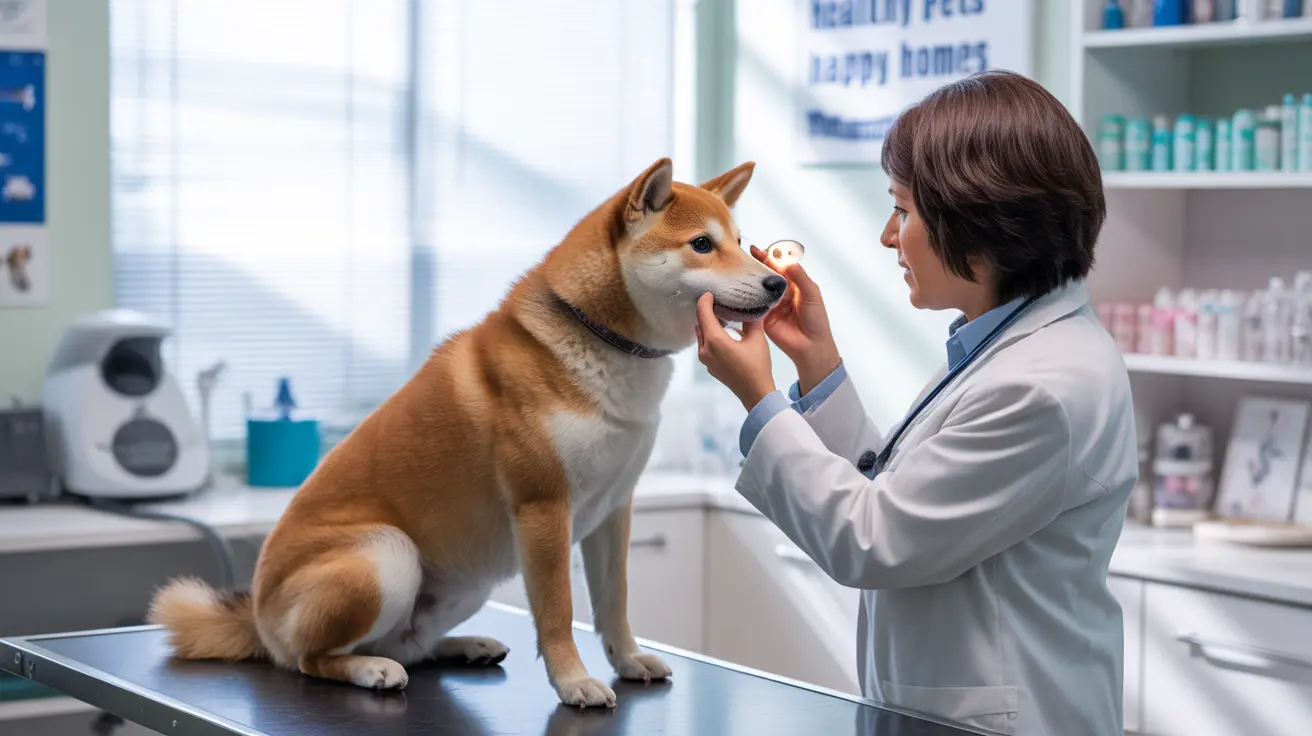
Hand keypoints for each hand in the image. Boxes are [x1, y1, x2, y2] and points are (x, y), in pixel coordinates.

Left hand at [694, 293, 776, 409]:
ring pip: (702, 336)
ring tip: (722, 318)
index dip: (705, 300)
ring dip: (709, 326)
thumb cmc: (757, 366)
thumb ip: (751, 320)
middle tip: (718, 303)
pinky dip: (711, 337)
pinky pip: (706, 347)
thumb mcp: (756, 339)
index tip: (710, 293)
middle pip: (700, 324)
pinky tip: (725, 336)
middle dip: (707, 312)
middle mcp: (705, 349)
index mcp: (714, 340)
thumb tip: (751, 308)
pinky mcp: (710, 367)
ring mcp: (705, 360)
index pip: (703, 313)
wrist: (755, 393)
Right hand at [751, 245, 840, 393]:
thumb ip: (800, 277)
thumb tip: (786, 263)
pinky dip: (746, 297)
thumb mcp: (812, 294)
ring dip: (749, 280)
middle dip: (756, 266)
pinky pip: (753, 304)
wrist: (810, 345)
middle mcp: (781, 293)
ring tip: (738, 270)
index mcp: (794, 285)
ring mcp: (770, 304)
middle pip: (766, 276)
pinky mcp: (762, 316)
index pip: (780, 268)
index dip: (770, 258)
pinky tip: (738, 289)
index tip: (758, 250)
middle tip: (744, 257)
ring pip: (758, 289)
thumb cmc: (816, 319)